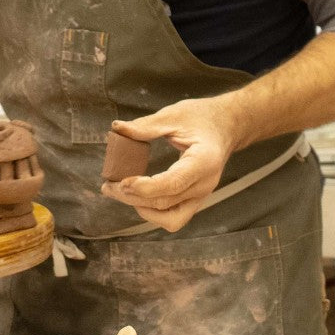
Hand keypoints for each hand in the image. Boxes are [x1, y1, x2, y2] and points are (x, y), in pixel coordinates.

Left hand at [100, 96, 240, 231]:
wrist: (226, 126)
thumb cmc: (202, 117)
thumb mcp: (174, 115)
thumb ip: (146, 125)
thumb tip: (117, 128)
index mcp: (203, 162)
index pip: (172, 184)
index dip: (144, 187)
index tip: (121, 182)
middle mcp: (205, 184)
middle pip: (165, 203)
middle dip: (133, 198)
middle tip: (108, 186)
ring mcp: (202, 195)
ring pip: (170, 218)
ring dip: (142, 209)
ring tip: (120, 193)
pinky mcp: (195, 199)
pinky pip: (174, 216)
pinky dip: (153, 211)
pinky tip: (136, 197)